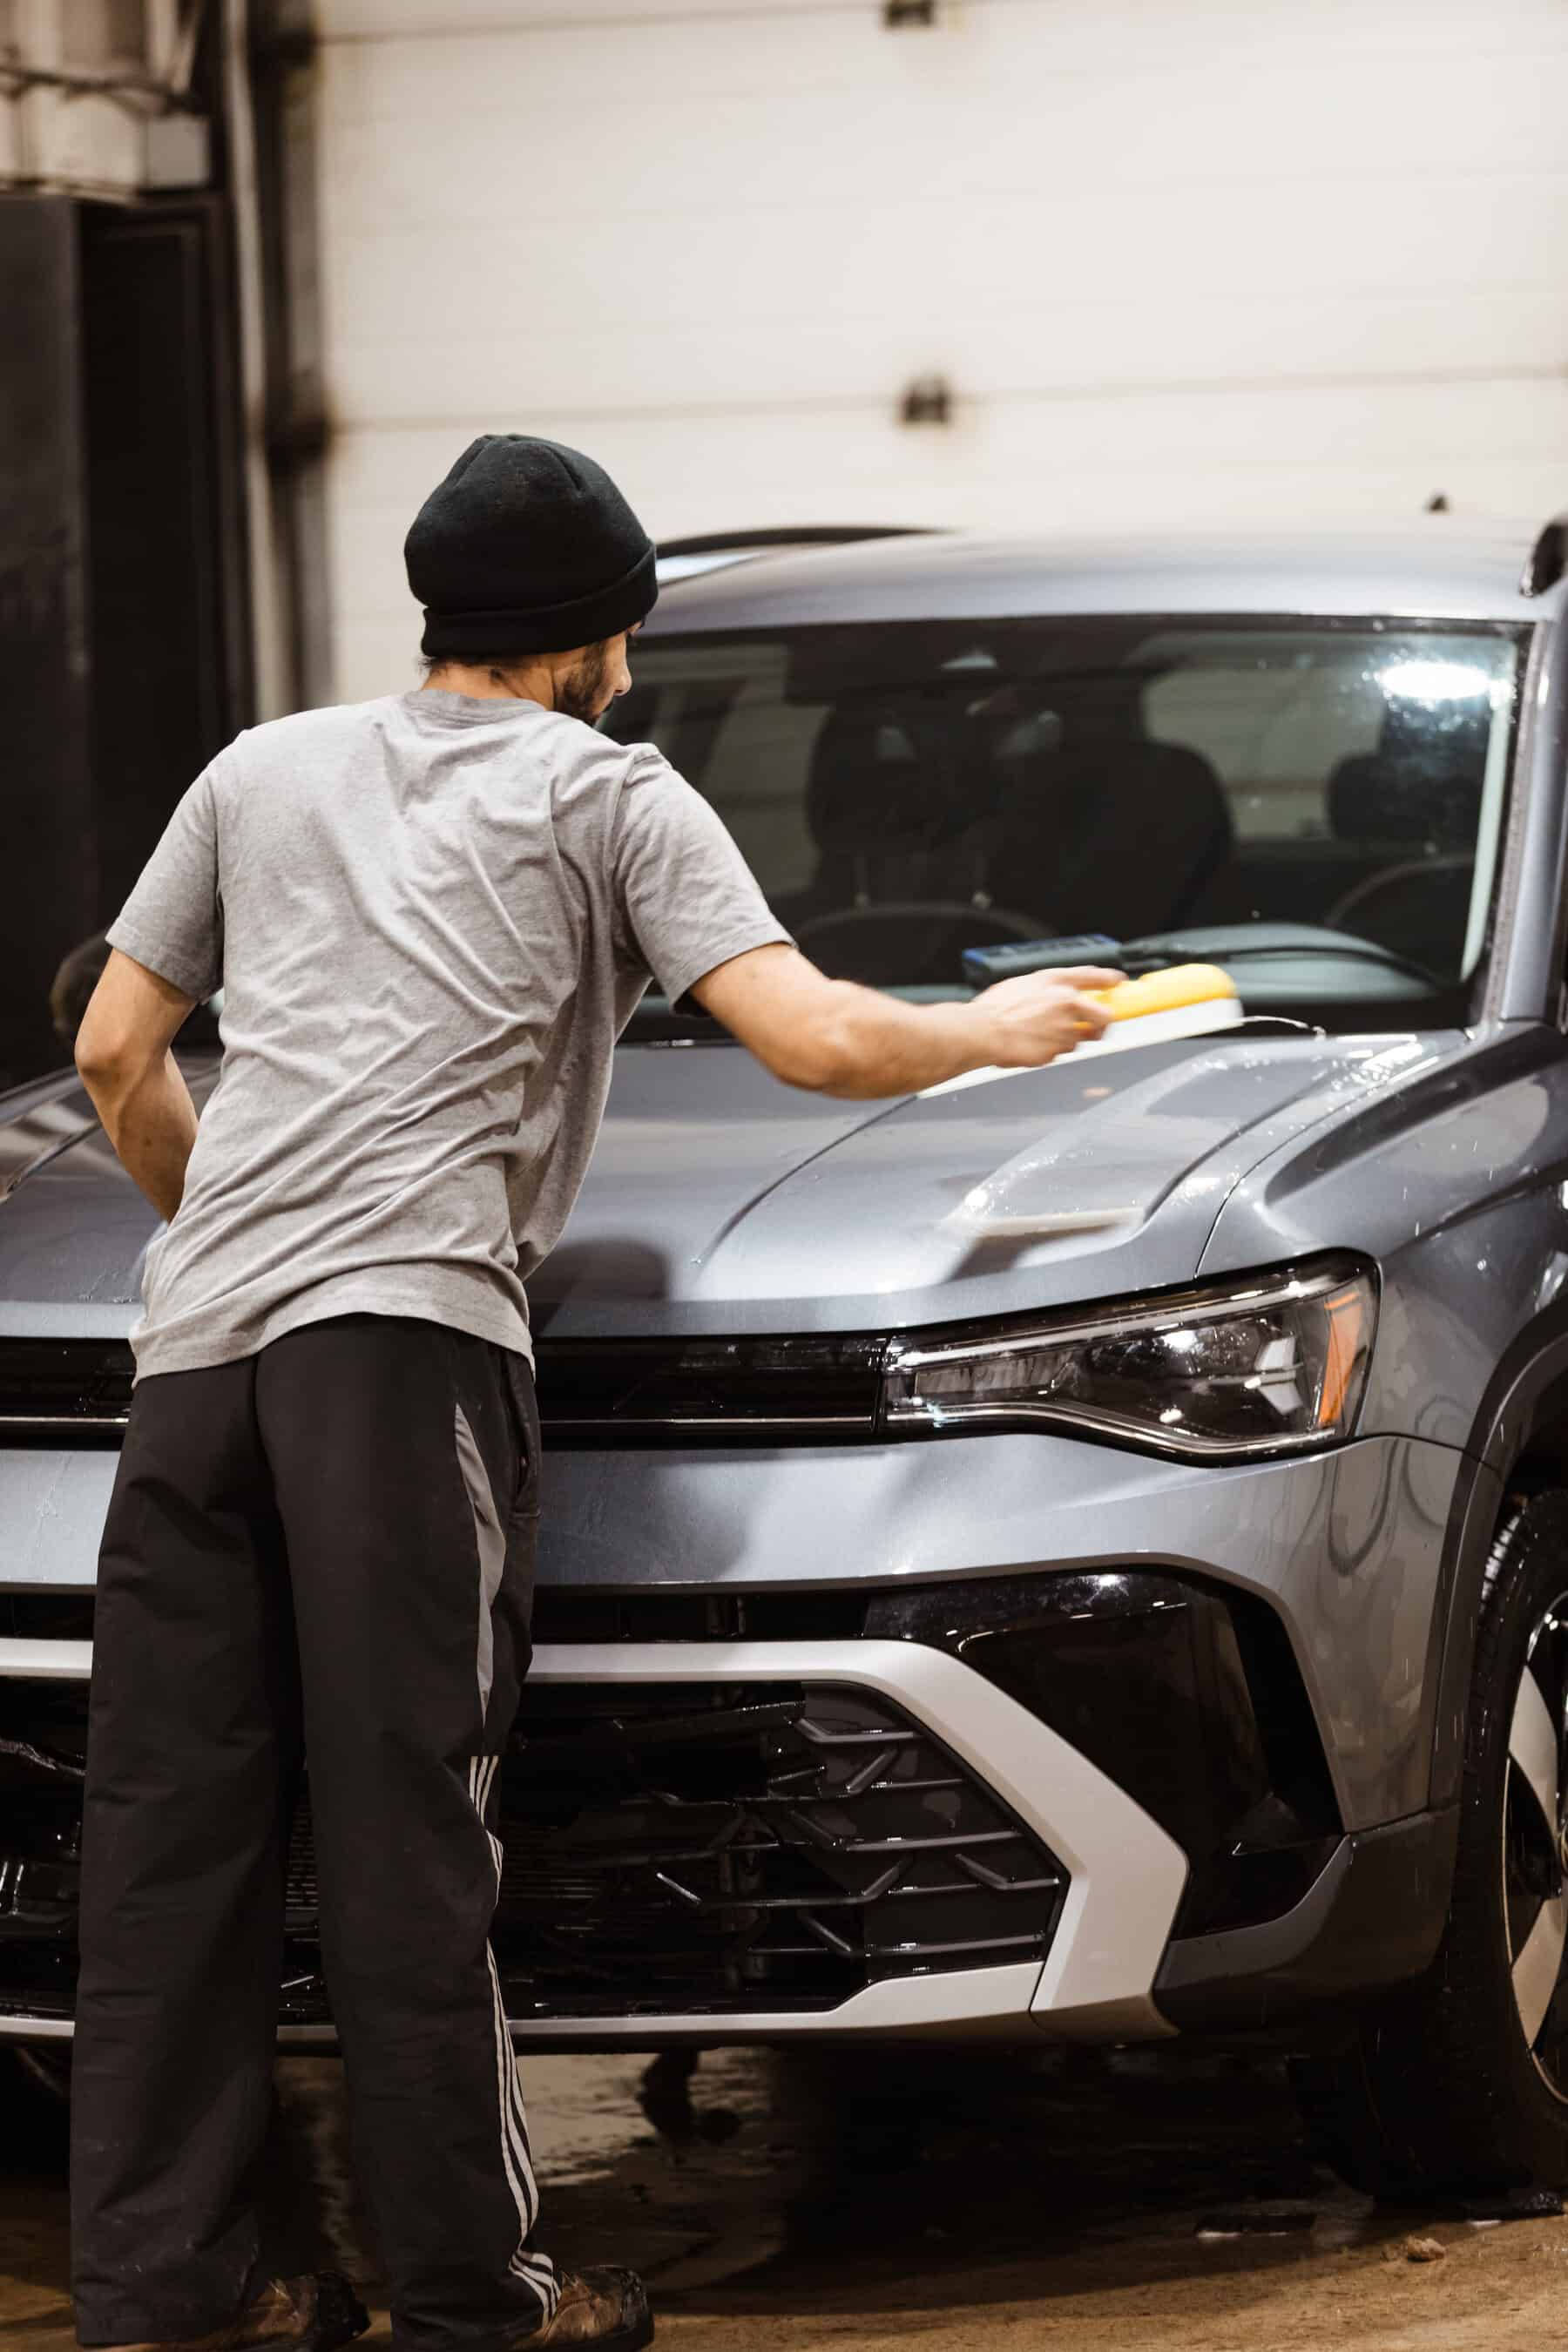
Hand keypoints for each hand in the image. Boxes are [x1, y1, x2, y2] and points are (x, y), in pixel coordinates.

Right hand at [971, 965, 1126, 1068]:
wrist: (984, 1031)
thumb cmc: (996, 1008)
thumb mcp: (1023, 984)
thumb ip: (1046, 987)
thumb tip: (1058, 992)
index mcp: (1056, 982)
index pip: (1091, 976)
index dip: (1108, 978)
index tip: (1118, 980)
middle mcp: (1066, 1003)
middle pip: (1104, 1016)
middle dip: (1103, 1024)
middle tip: (1094, 1028)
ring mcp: (1064, 1029)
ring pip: (1079, 1039)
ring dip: (1067, 1039)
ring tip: (1041, 1035)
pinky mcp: (1056, 1051)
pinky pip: (1059, 1052)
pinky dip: (1049, 1050)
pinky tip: (1031, 1044)